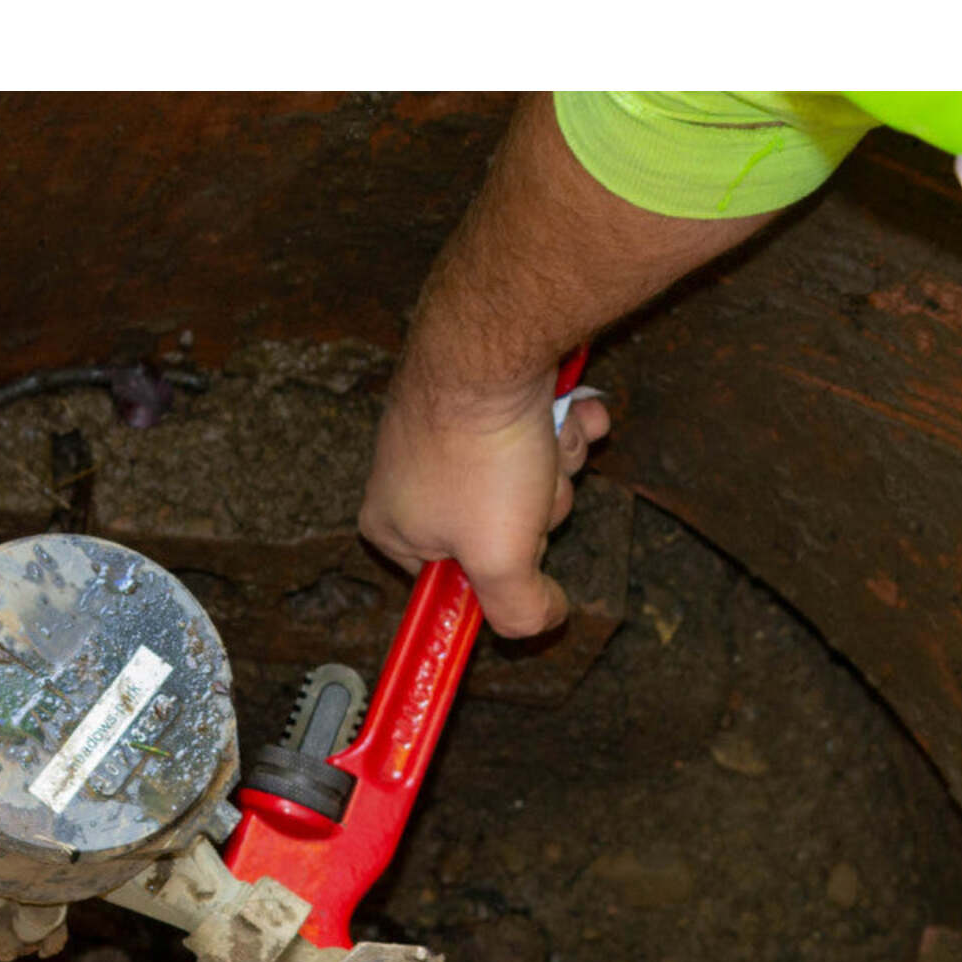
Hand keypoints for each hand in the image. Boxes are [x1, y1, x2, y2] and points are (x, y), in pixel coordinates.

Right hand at [359, 364, 610, 637]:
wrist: (494, 343)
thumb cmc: (481, 454)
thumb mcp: (500, 561)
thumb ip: (519, 611)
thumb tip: (543, 617)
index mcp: (394, 526)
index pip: (455, 583)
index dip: (500, 570)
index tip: (516, 549)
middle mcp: (413, 480)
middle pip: (504, 529)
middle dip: (539, 507)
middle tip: (531, 485)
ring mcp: (448, 435)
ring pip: (530, 479)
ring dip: (557, 462)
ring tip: (547, 437)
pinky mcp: (482, 395)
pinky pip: (539, 430)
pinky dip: (563, 422)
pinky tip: (567, 408)